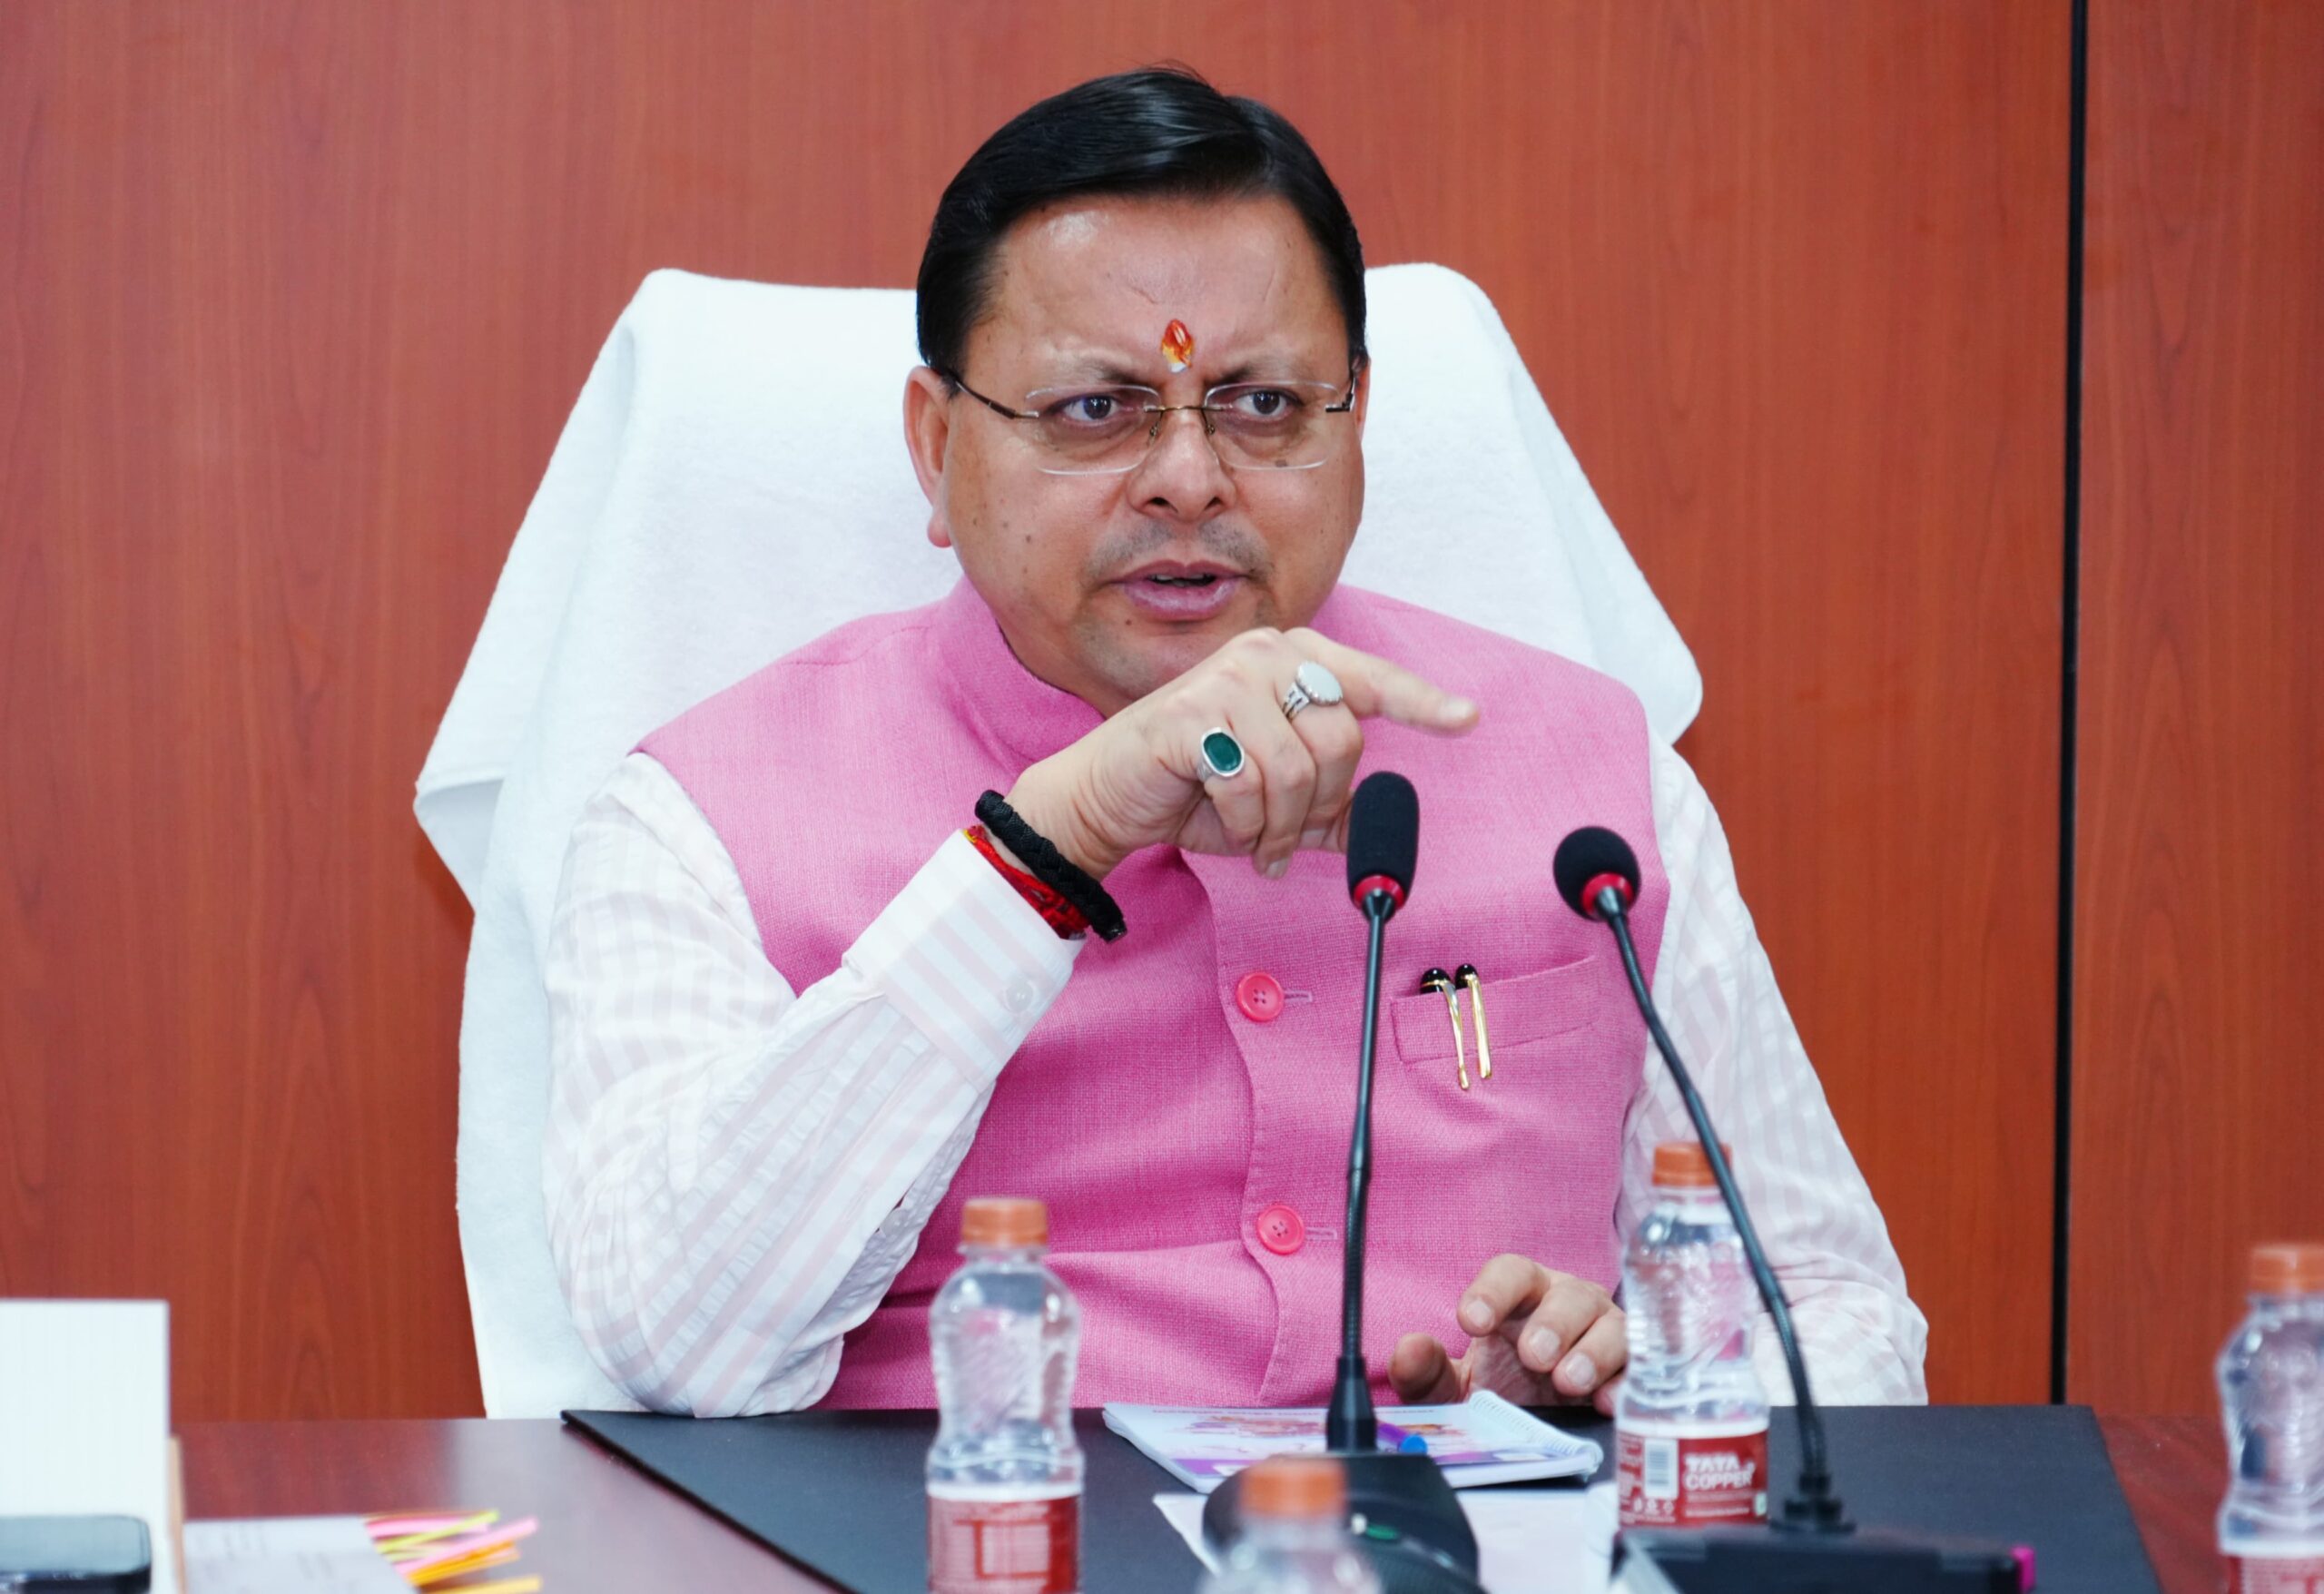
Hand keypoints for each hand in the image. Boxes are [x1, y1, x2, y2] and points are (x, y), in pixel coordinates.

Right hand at [1001, 627, 1477, 879]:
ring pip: (1297, 770)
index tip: (1467, 719)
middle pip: (1341, 740)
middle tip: (1285, 833)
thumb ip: (1328, 808)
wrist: (1108, 795)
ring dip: (1278, 824)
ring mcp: (1226, 677)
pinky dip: (1243, 822)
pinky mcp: (1191, 714)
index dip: (1422, 703)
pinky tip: (1226, 825)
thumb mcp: (1274, 803)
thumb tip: (1381, 827)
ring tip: (1254, 838)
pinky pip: (1248, 782)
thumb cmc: (1194, 789)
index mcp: (1293, 660)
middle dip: (1319, 805)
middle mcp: (1265, 654)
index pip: (1371, 679)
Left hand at [1389, 1254, 1626, 1414]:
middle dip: (1552, 1323)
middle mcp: (1568, 1305)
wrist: (1546, 1427)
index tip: (1470, 1321)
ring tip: (1569, 1381)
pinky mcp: (1632, 1370)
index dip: (1493, 1291)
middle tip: (1533, 1356)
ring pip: (1612, 1325)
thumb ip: (1428, 1371)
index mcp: (1521, 1296)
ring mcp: (1606, 1333)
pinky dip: (1626, 1383)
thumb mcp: (1459, 1385)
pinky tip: (1609, 1402)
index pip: (1510, 1272)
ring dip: (1593, 1351)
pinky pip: (1640, 1369)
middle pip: (1568, 1294)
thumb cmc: (1503, 1388)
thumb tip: (1407, 1350)